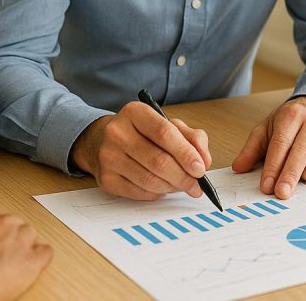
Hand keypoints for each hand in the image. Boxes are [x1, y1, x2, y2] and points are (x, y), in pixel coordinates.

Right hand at [0, 207, 51, 300]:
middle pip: (15, 225)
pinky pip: (46, 252)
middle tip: (0, 257)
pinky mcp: (33, 258)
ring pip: (31, 236)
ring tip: (13, 263)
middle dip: (10, 240)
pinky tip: (33, 265)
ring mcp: (20, 238)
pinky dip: (41, 259)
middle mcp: (4, 222)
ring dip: (24, 248)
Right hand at [70, 101, 211, 200]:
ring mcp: (109, 157)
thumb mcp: (168, 125)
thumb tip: (204, 160)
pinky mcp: (106, 179)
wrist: (102, 141)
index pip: (164, 133)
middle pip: (158, 161)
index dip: (186, 153)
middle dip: (183, 177)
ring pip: (150, 180)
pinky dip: (157, 193)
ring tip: (181, 185)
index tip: (201, 168)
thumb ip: (191, 138)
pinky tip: (163, 187)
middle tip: (197, 185)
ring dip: (172, 187)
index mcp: (135, 112)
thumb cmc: (141, 133)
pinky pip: (140, 193)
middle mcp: (117, 132)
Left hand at [232, 96, 305, 198]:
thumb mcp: (266, 129)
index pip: (281, 144)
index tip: (266, 186)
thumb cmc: (290, 123)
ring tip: (299, 177)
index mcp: (291, 115)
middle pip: (301, 152)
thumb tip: (238, 167)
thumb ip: (251, 149)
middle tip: (281, 193)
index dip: (273, 167)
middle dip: (290, 175)